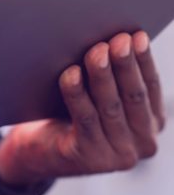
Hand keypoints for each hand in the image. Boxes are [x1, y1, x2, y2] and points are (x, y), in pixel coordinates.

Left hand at [0, 31, 163, 184]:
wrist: (44, 149)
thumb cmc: (73, 113)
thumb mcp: (98, 97)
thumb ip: (110, 78)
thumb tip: (109, 41)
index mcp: (149, 124)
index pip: (150, 87)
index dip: (144, 61)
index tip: (137, 36)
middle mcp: (141, 143)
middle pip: (133, 96)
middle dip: (125, 65)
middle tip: (118, 40)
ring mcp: (118, 155)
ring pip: (110, 106)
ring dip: (103, 76)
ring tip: (96, 51)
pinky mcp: (90, 158)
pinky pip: (84, 119)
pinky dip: (77, 94)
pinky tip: (71, 74)